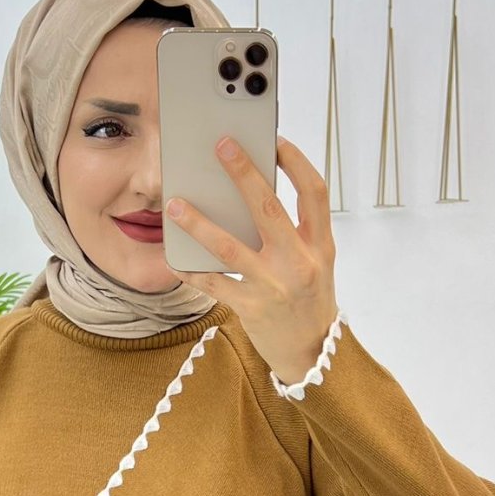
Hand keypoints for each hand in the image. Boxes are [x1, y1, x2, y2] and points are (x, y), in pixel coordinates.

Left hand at [164, 135, 339, 385]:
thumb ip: (294, 231)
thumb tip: (254, 192)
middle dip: (244, 173)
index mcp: (320, 245)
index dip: (296, 163)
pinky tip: (174, 260)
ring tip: (175, 206)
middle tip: (221, 145)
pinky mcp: (252, 308)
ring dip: (199, 224)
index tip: (275, 140)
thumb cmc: (309, 301)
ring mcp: (275, 286)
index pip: (314, 193)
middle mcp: (300, 263)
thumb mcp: (315, 262)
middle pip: (269, 208)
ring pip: (231, 247)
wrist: (314, 355)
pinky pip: (214, 284)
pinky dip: (192, 271)